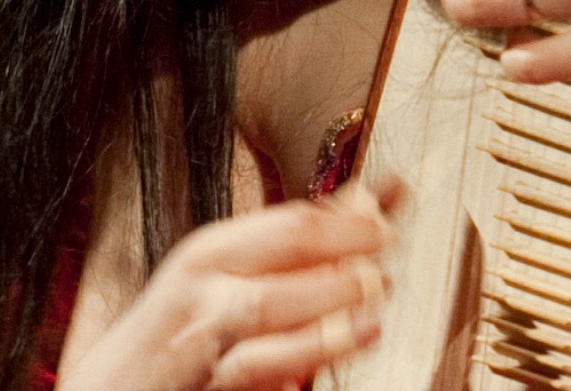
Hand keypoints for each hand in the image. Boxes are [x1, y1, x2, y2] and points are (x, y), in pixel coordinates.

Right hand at [58, 182, 399, 390]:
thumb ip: (285, 250)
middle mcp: (203, 289)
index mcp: (210, 253)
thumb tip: (364, 204)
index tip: (396, 199)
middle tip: (388, 248)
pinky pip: (256, 369)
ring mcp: (202, 341)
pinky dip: (301, 356)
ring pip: (269, 306)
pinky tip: (341, 346)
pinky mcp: (208, 387)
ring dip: (329, 300)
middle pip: (285, 249)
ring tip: (373, 299)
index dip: (351, 212)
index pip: (291, 221)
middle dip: (345, 244)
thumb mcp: (218, 279)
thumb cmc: (175, 334)